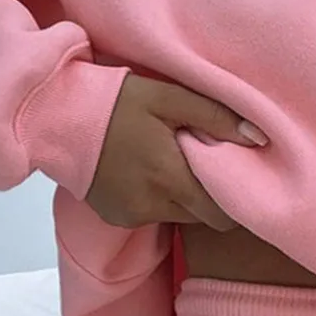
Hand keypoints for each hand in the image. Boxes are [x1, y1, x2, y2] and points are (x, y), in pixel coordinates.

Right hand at [86, 74, 267, 230]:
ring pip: (181, 217)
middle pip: (204, 218)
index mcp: (171, 177)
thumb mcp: (168, 97)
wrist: (56, 115)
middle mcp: (153, 206)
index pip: (223, 213)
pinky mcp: (118, 218)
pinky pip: (155, 215)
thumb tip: (258, 139)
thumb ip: (216, 116)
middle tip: (210, 168)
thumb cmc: (117, 100)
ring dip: (186, 197)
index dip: (235, 199)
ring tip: (177, 164)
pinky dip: (160, 199)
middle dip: (213, 199)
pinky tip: (149, 172)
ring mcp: (133, 215)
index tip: (237, 177)